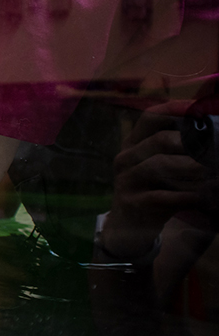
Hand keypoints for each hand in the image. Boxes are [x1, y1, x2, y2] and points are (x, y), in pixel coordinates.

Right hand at [102, 109, 214, 258]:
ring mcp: (126, 180)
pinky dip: (188, 196)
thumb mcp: (156, 166)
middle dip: (192, 144)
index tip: (198, 109)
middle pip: (160, 140)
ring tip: (213, 175)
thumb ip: (174, 150)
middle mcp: (126, 158)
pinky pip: (163, 196)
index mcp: (132, 144)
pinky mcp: (132, 202)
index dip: (174, 110)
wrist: (127, 225)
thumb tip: (209, 136)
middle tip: (214, 152)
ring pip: (161, 165)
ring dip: (193, 169)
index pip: (150, 118)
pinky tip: (203, 197)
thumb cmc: (151, 189)